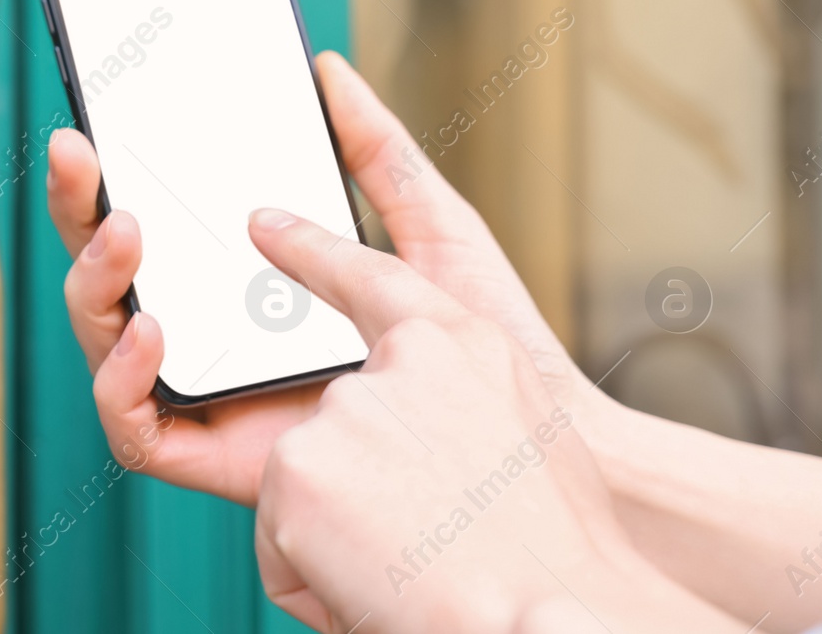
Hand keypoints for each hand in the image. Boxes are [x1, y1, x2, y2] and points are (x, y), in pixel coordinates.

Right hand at [46, 51, 590, 505]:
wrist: (535, 436)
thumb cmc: (489, 343)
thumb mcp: (427, 223)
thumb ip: (375, 152)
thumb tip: (328, 72)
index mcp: (248, 282)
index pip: (157, 228)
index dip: (106, 182)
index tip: (91, 127)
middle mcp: (215, 337)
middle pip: (113, 274)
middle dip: (77, 209)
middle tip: (76, 152)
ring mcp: (212, 396)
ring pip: (108, 341)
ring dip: (95, 281)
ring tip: (126, 229)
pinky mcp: (218, 459)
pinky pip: (135, 429)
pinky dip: (122, 378)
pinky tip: (153, 328)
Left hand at [249, 209, 740, 633]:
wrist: (552, 615)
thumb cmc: (558, 549)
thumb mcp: (530, 438)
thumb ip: (460, 405)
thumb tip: (411, 419)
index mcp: (463, 345)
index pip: (372, 278)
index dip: (313, 250)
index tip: (263, 226)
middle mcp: (399, 363)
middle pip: (342, 421)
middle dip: (367, 486)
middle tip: (429, 536)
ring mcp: (344, 409)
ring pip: (308, 478)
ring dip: (344, 532)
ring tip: (415, 568)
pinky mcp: (298, 462)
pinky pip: (279, 529)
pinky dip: (311, 570)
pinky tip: (371, 585)